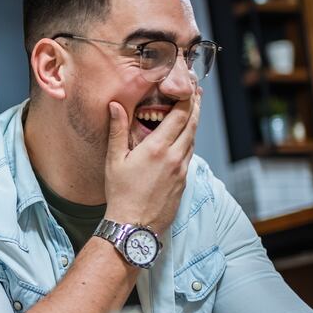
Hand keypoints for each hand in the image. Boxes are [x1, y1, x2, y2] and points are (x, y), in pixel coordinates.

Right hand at [104, 88, 201, 230]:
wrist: (134, 225)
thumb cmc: (120, 193)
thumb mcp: (115, 159)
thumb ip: (118, 130)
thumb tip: (115, 105)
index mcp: (158, 148)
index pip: (180, 116)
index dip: (187, 99)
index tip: (189, 87)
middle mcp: (175, 157)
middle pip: (192, 126)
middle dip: (196, 107)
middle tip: (197, 93)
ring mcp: (182, 171)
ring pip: (193, 141)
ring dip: (194, 125)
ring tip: (192, 112)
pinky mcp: (184, 182)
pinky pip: (189, 157)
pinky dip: (189, 143)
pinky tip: (183, 141)